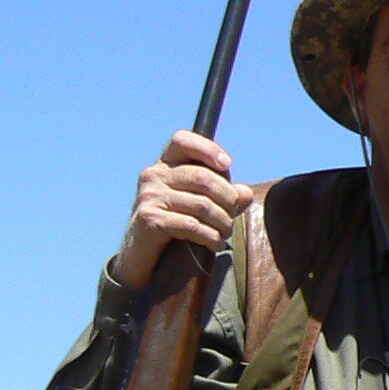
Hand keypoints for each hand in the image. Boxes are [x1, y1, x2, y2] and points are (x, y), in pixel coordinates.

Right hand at [112, 131, 252, 286]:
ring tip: (226, 232)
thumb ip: (226, 194)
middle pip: (203, 177)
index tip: (227, 165)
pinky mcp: (149, 218)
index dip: (207, 148)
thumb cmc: (176, 219)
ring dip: (222, 222)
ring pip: (202, 205)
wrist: (142, 249)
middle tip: (233, 214)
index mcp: (166, 162)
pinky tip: (215, 244)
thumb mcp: (202, 202)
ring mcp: (150, 196)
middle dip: (227, 198)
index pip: (183, 140)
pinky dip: (209, 237)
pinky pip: (191, 225)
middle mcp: (154, 174)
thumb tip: (245, 194)